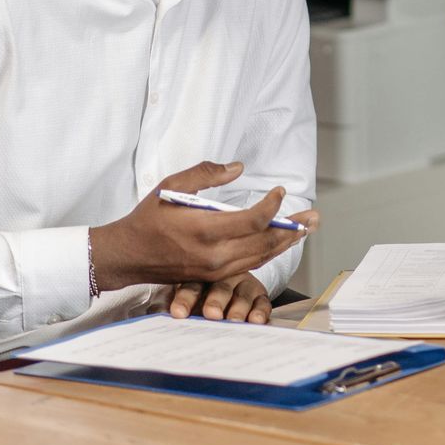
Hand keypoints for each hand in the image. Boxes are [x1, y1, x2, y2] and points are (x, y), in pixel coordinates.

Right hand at [90, 160, 316, 291]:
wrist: (128, 255)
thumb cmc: (149, 217)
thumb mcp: (172, 185)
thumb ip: (206, 173)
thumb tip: (239, 167)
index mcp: (204, 230)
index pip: (253, 221)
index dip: (273, 207)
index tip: (280, 192)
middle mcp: (214, 255)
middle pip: (265, 243)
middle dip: (293, 229)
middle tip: (315, 217)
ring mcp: (215, 269)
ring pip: (260, 258)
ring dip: (286, 243)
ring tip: (306, 230)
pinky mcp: (214, 276)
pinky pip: (249, 265)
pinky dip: (268, 254)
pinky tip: (280, 243)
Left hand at [169, 272, 271, 322]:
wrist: (229, 288)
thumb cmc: (199, 297)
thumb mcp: (183, 298)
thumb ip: (171, 305)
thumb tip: (155, 317)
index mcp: (200, 276)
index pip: (192, 284)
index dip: (185, 298)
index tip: (178, 313)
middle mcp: (224, 277)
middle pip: (219, 287)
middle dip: (215, 301)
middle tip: (211, 314)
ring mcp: (243, 284)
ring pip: (242, 294)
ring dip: (238, 308)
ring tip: (234, 320)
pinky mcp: (259, 295)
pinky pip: (262, 302)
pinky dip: (260, 311)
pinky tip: (256, 320)